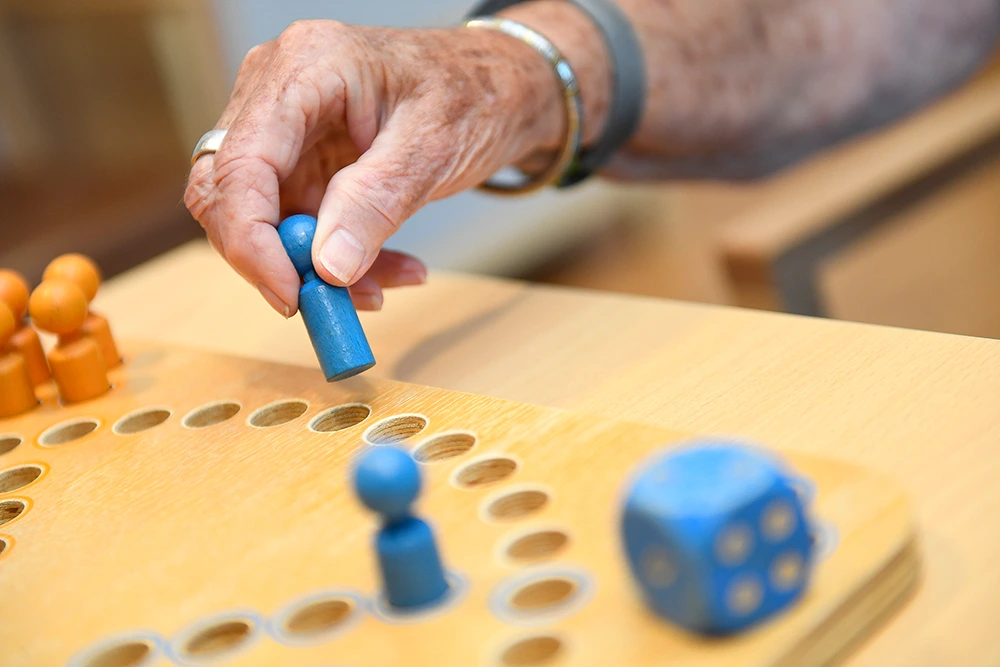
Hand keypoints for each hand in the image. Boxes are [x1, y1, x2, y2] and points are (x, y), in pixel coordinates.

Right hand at [184, 19, 563, 314]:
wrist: (497, 87)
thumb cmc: (472, 94)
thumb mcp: (432, 147)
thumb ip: (376, 202)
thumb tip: (328, 267)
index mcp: (305, 66)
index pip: (241, 161)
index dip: (252, 239)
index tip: (291, 295)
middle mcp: (276, 91)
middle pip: (231, 193)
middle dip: (278, 260)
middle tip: (333, 305)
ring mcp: (283, 128)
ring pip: (264, 221)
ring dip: (317, 268)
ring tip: (390, 283)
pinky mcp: (299, 162)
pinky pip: (297, 227)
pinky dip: (336, 259)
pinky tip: (387, 270)